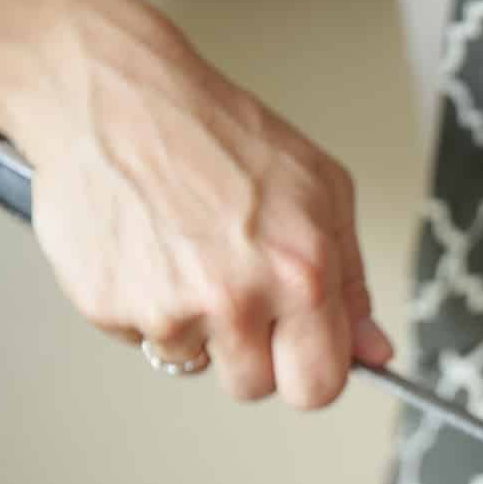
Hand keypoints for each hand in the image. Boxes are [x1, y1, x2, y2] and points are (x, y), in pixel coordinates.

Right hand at [9, 0, 392, 406]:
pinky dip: (143, 303)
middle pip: (253, 388)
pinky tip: (148, 246)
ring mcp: (168, 308)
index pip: (319, 387)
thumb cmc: (220, 134)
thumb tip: (374, 351)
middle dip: (251, 354)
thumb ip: (351, 281)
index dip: (310, 373)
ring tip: (188, 254)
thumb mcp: (323, 191)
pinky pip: (138, 338)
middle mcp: (236, 299)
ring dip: (194, 326)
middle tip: (237, 290)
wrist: (114, 95)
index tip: (301, 355)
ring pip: (193, 363)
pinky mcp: (108, 307)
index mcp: (301, 275)